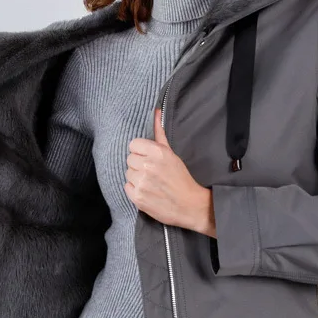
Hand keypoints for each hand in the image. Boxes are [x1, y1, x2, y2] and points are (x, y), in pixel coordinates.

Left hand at [124, 109, 214, 234]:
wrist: (190, 205)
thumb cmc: (181, 178)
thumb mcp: (171, 153)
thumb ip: (160, 133)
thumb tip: (156, 111)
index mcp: (157, 152)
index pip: (133, 145)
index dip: (140, 152)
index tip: (148, 158)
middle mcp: (148, 166)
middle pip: (129, 159)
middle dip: (138, 165)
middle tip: (151, 172)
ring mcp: (142, 182)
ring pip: (128, 173)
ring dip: (136, 177)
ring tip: (150, 182)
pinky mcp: (138, 198)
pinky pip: (127, 187)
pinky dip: (135, 189)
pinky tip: (147, 191)